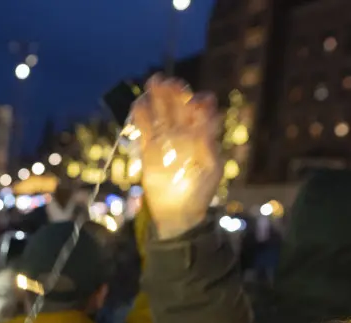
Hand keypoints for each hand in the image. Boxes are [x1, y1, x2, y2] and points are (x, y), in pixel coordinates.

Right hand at [131, 75, 221, 239]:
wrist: (178, 213)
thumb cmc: (200, 192)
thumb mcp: (211, 168)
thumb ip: (207, 143)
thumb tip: (204, 120)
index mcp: (203, 135)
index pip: (202, 111)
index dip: (200, 102)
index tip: (196, 102)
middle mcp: (184, 133)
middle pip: (179, 106)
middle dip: (175, 93)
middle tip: (169, 81)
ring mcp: (166, 141)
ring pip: (160, 113)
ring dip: (157, 98)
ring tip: (153, 83)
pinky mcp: (148, 150)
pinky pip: (144, 128)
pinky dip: (141, 116)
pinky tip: (139, 103)